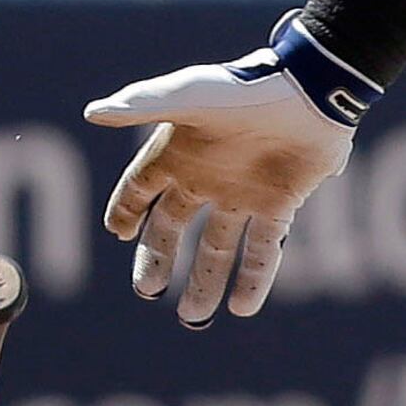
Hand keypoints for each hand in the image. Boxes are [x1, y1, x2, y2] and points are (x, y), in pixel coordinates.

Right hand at [85, 24, 360, 324]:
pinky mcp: (281, 203)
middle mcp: (207, 175)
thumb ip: (142, 106)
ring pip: (218, 247)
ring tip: (194, 316)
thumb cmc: (244, 88)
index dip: (126, 209)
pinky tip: (242, 308)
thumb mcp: (190, 97)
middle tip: (147, 290)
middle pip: (173, 226)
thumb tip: (93, 113)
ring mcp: (244, 193)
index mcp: (179, 150)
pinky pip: (263, 250)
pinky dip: (254, 278)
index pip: (141, 187)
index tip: (118, 232)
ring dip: (205, 281)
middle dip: (159, 258)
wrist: (312, 90)